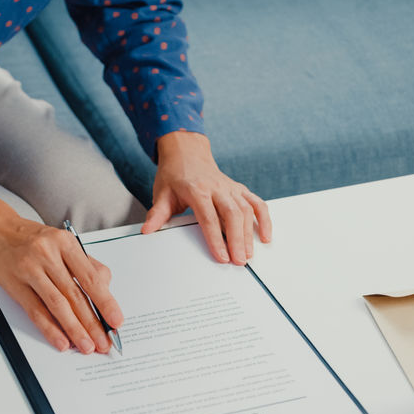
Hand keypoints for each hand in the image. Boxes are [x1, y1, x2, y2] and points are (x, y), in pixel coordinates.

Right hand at [0, 188, 119, 352]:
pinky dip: (50, 328)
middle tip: (103, 341)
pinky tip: (61, 341)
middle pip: (75, 294)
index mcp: (65, 243)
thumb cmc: (32, 239)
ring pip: (57, 305)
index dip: (105, 302)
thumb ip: (85, 265)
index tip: (116, 321)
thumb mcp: (62, 243)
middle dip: (92, 322)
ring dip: (74, 329)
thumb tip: (105, 291)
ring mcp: (30, 270)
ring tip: (86, 345)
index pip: (90, 278)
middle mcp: (48, 255)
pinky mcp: (15, 285)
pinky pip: (36, 311)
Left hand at [142, 131, 272, 263]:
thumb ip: (157, 214)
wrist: (187, 153)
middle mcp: (217, 188)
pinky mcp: (240, 189)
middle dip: (237, 239)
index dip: (216, 239)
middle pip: (232, 214)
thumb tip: (148, 230)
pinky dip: (264, 219)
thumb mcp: (162, 193)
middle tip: (239, 261)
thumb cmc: (175, 175)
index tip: (222, 257)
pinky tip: (265, 236)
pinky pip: (257, 203)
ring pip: (246, 210)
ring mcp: (231, 188)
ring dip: (249, 234)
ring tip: (247, 255)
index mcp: (197, 189)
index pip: (209, 217)